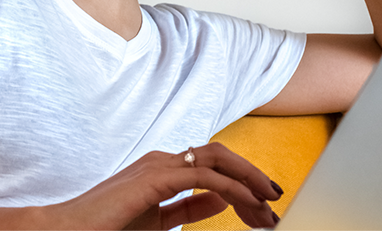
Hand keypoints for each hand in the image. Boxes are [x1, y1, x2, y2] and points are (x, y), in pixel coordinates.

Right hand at [51, 143, 281, 230]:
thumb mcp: (158, 222)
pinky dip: (232, 187)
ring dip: (249, 180)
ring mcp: (159, 164)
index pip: (215, 168)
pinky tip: (248, 202)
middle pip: (222, 157)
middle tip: (275, 206)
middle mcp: (164, 160)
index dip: (243, 186)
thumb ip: (189, 208)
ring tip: (269, 204)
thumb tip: (222, 198)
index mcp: (164, 169)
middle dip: (253, 178)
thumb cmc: (106, 228)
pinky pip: (205, 176)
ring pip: (219, 160)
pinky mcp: (155, 176)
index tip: (264, 209)